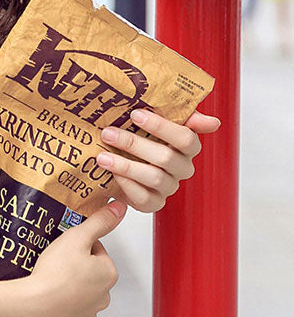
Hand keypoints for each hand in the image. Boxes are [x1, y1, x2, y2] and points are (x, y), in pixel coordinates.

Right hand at [23, 200, 125, 316]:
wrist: (37, 308)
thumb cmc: (56, 274)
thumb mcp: (77, 237)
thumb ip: (99, 222)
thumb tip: (118, 209)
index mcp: (108, 272)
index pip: (96, 247)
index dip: (78, 242)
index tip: (65, 245)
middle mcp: (104, 294)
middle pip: (90, 267)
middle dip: (75, 262)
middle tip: (57, 259)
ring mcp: (90, 311)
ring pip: (80, 286)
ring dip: (69, 280)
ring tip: (51, 275)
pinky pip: (71, 303)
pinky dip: (62, 297)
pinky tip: (50, 290)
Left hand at [95, 109, 220, 212]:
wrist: (120, 155)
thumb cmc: (140, 132)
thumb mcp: (156, 116)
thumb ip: (183, 114)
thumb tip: (213, 122)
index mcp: (186, 146)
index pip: (186, 138)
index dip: (161, 126)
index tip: (136, 114)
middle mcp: (181, 167)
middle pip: (165, 157)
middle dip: (133, 143)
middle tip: (108, 133)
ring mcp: (169, 186)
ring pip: (154, 178)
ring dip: (125, 165)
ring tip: (103, 156)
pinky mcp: (154, 202)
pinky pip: (145, 198)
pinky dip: (126, 185)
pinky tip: (111, 173)